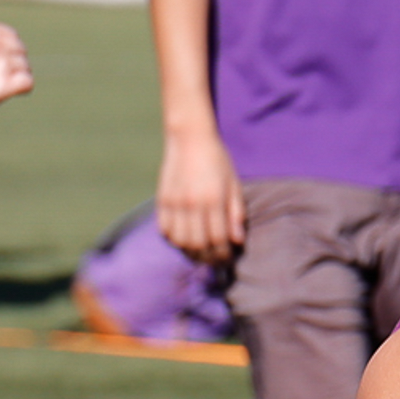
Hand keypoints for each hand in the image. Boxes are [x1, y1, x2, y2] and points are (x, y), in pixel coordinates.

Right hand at [0, 22, 33, 117]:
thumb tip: (18, 46)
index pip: (12, 35)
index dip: (9, 50)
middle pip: (21, 51)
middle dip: (15, 63)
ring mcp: (1, 63)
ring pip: (26, 67)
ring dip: (17, 77)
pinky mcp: (6, 82)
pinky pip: (28, 82)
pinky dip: (23, 89)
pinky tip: (9, 92)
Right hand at [158, 126, 245, 265]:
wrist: (190, 139)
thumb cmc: (217, 160)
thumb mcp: (234, 183)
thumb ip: (236, 212)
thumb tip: (238, 239)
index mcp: (213, 199)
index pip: (218, 238)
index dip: (224, 253)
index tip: (229, 256)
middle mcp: (192, 203)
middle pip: (198, 244)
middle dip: (209, 257)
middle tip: (215, 259)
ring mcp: (174, 202)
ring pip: (180, 241)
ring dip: (191, 251)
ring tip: (201, 252)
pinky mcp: (162, 200)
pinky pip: (164, 230)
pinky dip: (174, 239)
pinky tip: (184, 239)